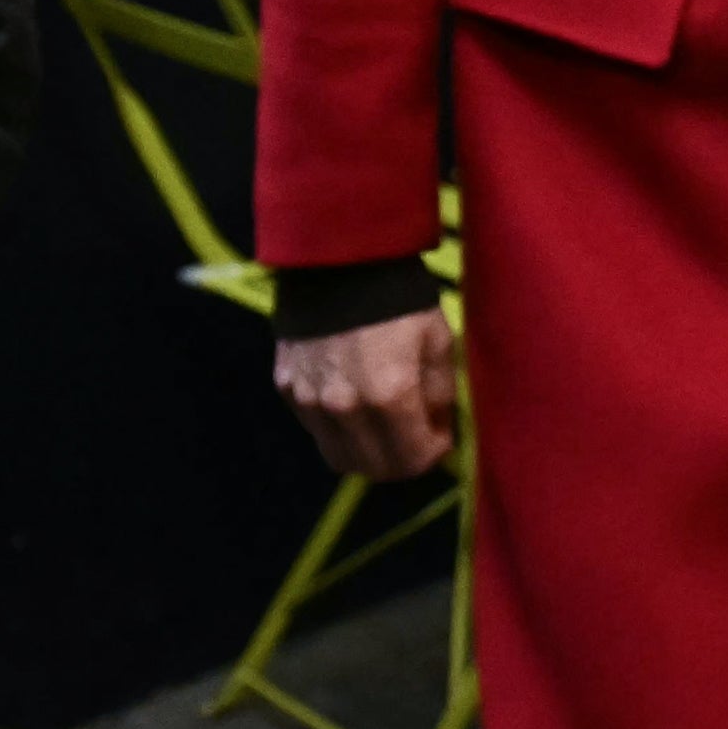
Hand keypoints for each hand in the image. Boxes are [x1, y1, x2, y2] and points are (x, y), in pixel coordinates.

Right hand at [275, 308, 458, 481]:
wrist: (339, 260)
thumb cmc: (401, 298)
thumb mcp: (439, 341)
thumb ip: (440, 395)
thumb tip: (438, 432)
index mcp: (389, 396)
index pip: (411, 460)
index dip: (432, 455)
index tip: (441, 438)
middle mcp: (344, 408)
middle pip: (374, 468)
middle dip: (401, 462)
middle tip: (416, 439)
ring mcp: (309, 401)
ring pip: (338, 457)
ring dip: (366, 453)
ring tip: (386, 429)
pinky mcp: (286, 388)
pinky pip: (315, 430)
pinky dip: (338, 430)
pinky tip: (354, 405)